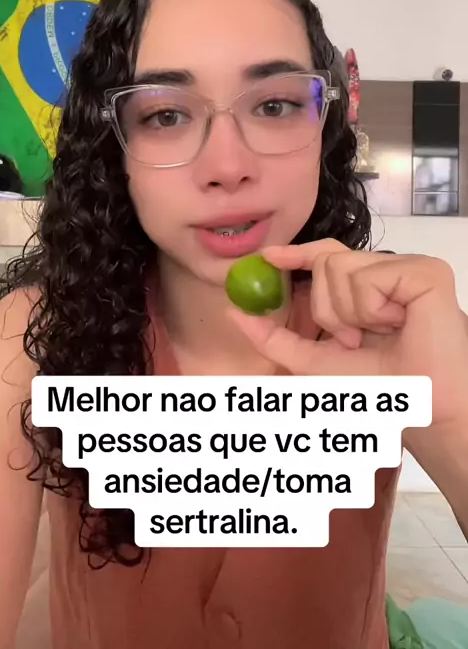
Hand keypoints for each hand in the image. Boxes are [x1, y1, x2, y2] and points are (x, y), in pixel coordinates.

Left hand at [228, 239, 467, 446]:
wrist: (420, 407)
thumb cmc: (379, 388)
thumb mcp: (313, 362)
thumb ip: (275, 338)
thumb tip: (236, 313)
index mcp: (366, 287)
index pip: (325, 255)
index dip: (296, 253)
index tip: (267, 258)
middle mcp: (387, 270)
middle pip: (327, 261)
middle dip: (329, 310)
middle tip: (354, 339)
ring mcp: (408, 267)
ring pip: (342, 268)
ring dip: (351, 314)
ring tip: (381, 334)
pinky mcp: (426, 271)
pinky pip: (369, 276)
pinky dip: (372, 309)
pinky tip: (398, 324)